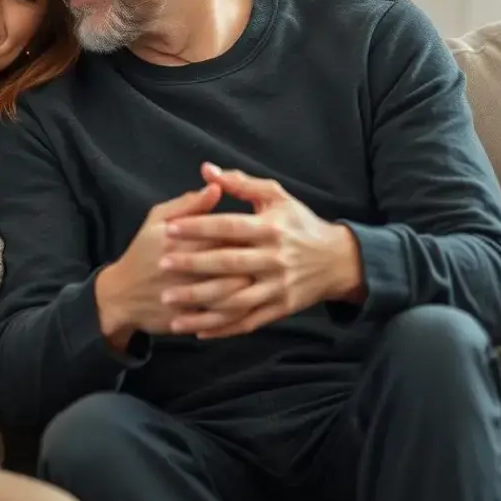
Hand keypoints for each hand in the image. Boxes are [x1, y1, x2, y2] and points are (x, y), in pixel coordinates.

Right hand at [95, 183, 252, 348]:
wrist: (120, 295)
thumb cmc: (142, 252)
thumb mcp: (156, 220)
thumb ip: (188, 204)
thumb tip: (216, 187)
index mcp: (176, 239)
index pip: (220, 233)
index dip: (244, 232)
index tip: (258, 231)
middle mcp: (181, 269)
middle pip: (229, 263)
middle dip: (252, 260)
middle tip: (266, 255)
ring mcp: (184, 297)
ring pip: (229, 294)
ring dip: (249, 287)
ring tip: (260, 278)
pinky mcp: (187, 320)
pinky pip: (220, 319)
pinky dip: (238, 313)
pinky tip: (250, 304)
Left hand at [158, 163, 364, 338]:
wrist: (339, 260)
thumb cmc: (300, 223)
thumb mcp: (276, 196)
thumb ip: (240, 183)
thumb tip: (206, 170)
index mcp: (271, 228)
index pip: (229, 227)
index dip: (199, 227)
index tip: (169, 229)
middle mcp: (275, 258)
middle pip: (228, 263)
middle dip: (192, 265)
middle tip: (161, 265)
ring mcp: (278, 287)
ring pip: (235, 299)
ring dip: (200, 302)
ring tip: (169, 301)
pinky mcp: (281, 309)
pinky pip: (248, 321)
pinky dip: (222, 328)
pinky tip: (196, 330)